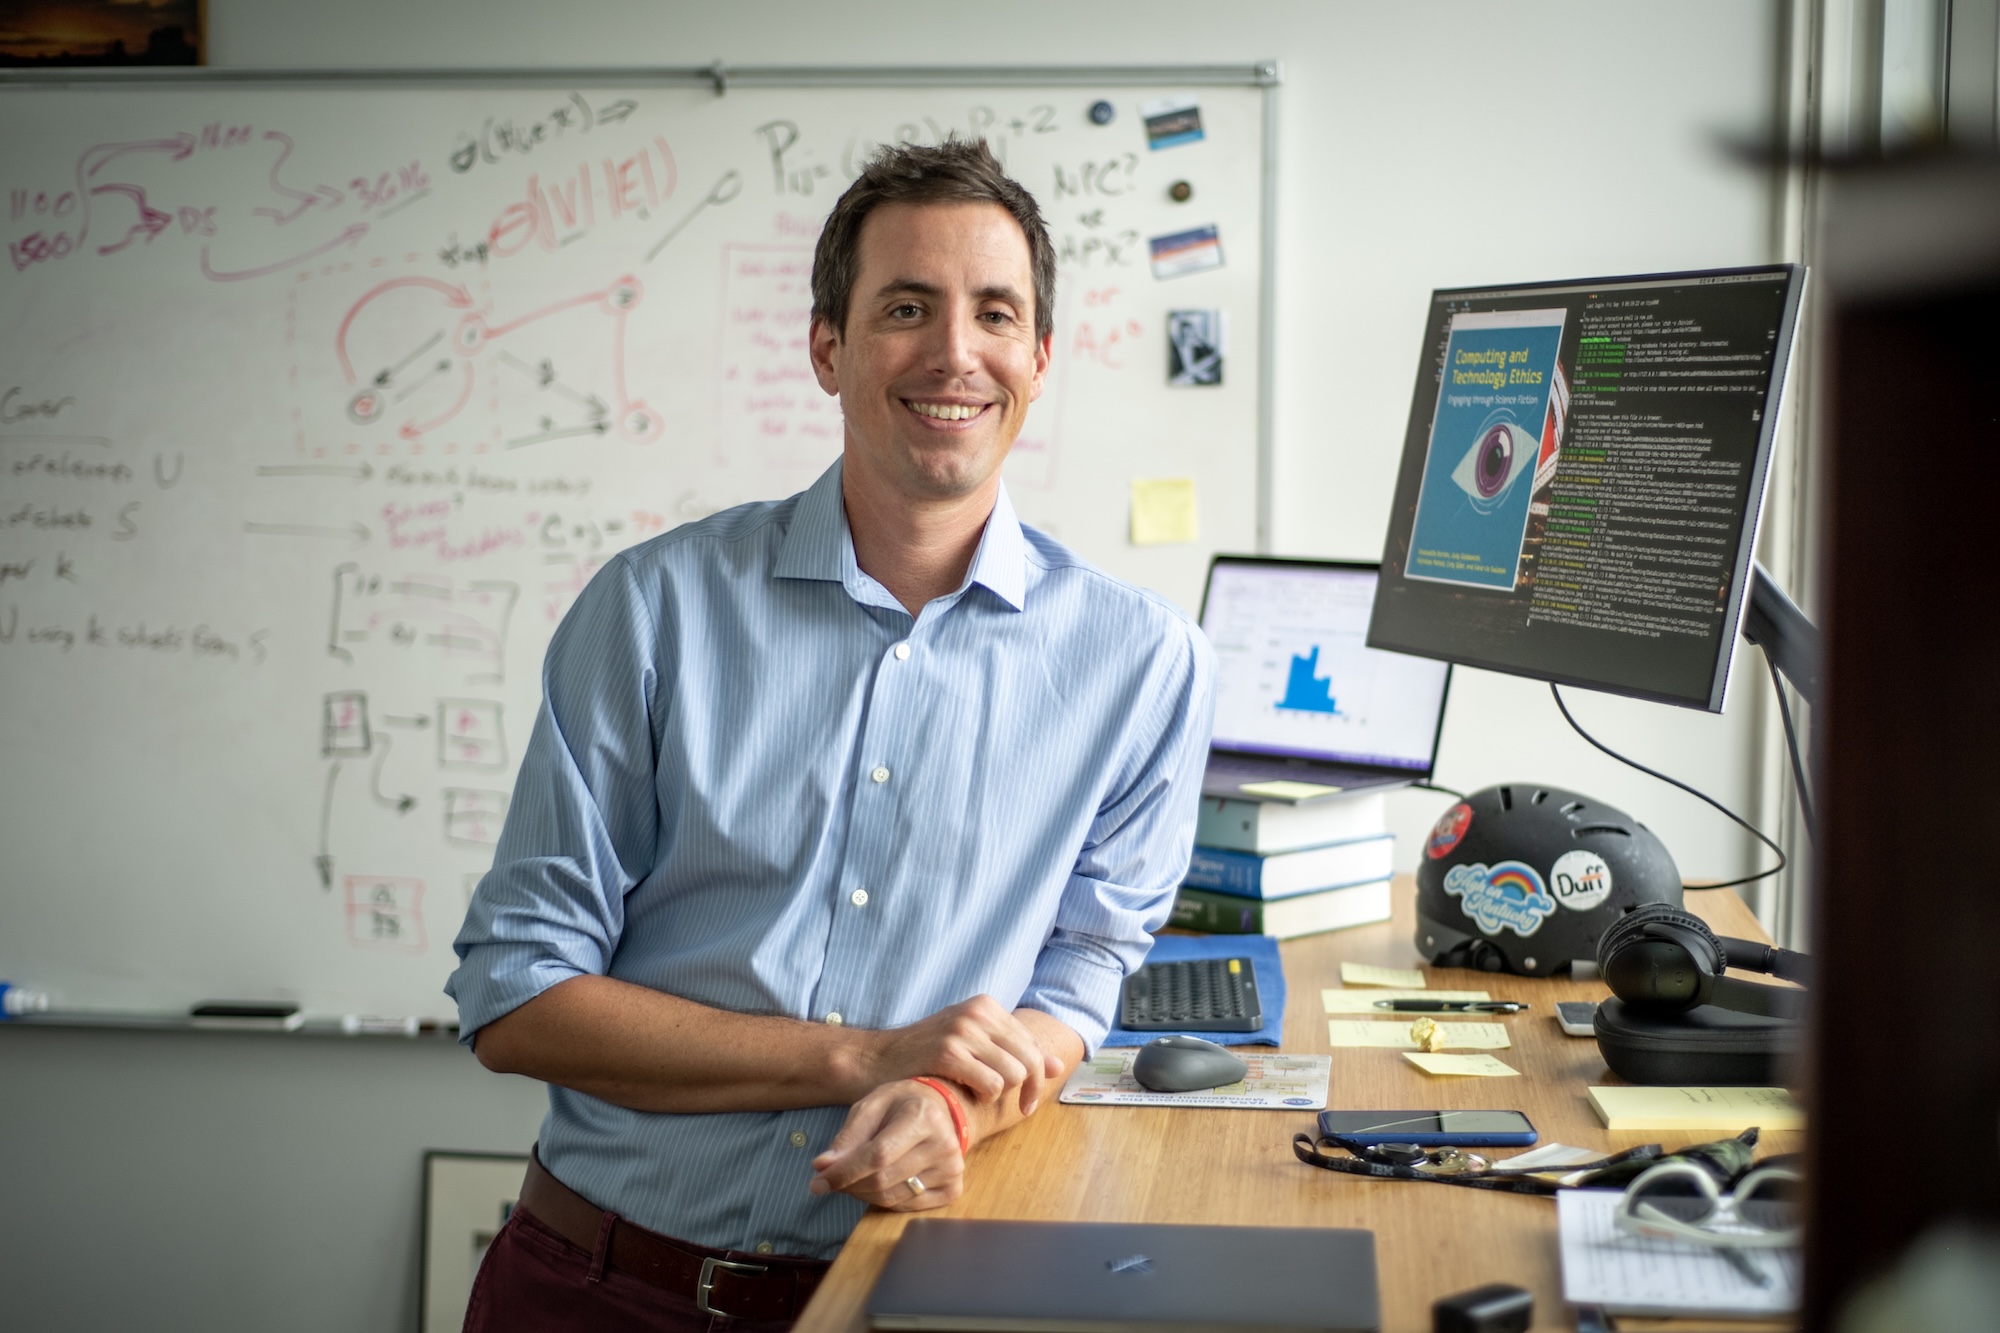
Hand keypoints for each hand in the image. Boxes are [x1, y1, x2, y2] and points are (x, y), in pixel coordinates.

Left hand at [810, 1080, 963, 1210]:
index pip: (879, 1155)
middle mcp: (944, 1145)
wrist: (941, 1109)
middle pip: (883, 1180)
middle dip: (848, 1184)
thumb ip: (848, 1136)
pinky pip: (906, 1207)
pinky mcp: (953, 1189)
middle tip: (828, 1180)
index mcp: (923, 1117)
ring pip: (892, 1198)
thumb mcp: (872, 1105)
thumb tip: (823, 1166)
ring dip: (861, 1193)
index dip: (845, 1172)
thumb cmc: (902, 1104)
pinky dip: (882, 1200)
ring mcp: (952, 1170)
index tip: (817, 1181)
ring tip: (851, 1179)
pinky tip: (875, 1184)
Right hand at [865, 995, 1063, 1109]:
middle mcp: (977, 1012)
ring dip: (1003, 1095)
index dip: (1036, 1074)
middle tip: (1020, 1109)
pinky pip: (991, 1084)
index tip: (1027, 1098)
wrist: (877, 1059)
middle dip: (1028, 1089)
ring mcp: (962, 1030)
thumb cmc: (925, 1055)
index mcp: (986, 1005)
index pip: (1031, 1042)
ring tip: (983, 1099)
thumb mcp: (971, 1043)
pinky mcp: (948, 1052)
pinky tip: (968, 1097)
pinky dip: (985, 1098)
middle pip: (1028, 1059)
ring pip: (1013, 1074)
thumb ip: (1012, 1050)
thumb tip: (1056, 1066)